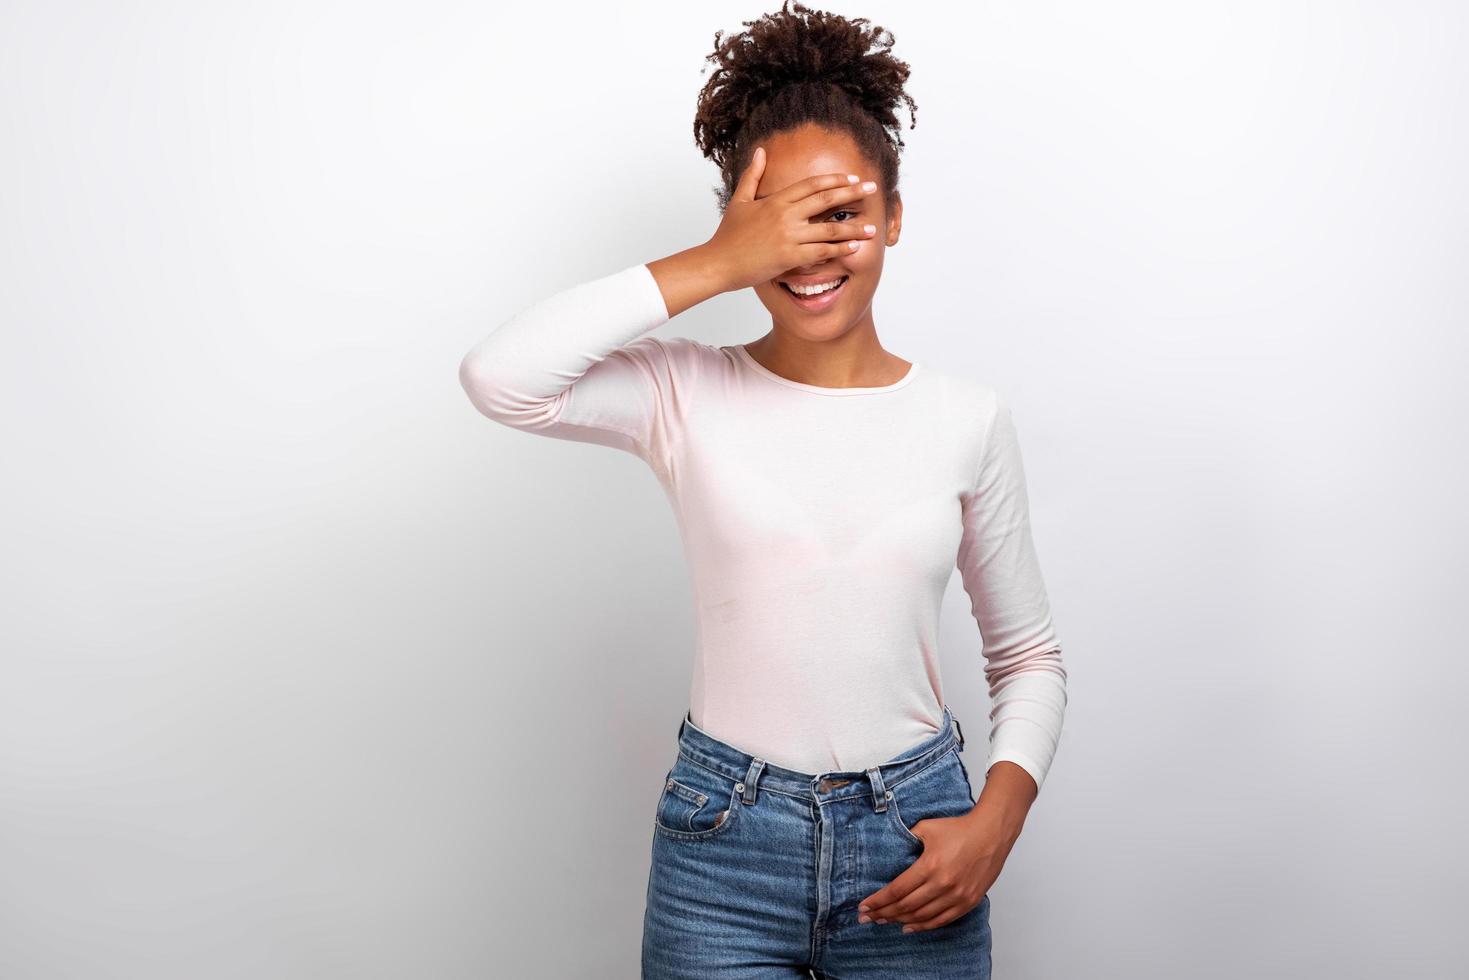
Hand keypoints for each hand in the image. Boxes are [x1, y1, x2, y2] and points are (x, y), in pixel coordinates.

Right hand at [701, 145, 880, 292]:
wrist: (718, 263)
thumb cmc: (728, 235)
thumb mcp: (739, 200)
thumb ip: (752, 175)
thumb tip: (759, 151)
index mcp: (776, 200)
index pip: (813, 185)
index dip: (835, 180)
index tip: (853, 178)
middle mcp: (785, 215)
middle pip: (826, 200)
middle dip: (853, 193)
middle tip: (872, 189)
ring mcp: (789, 236)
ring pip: (829, 229)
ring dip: (854, 228)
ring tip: (873, 227)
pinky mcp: (789, 257)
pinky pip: (821, 252)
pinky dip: (840, 250)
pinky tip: (855, 249)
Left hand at [857, 802, 1020, 933]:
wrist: (991, 834)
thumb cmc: (959, 829)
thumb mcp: (926, 828)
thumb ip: (906, 840)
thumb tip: (891, 851)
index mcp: (930, 866)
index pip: (897, 890)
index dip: (878, 901)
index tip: (864, 906)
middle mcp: (942, 884)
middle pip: (905, 906)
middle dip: (883, 913)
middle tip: (867, 917)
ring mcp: (957, 896)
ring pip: (921, 916)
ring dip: (899, 921)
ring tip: (883, 921)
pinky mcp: (967, 902)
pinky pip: (941, 920)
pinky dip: (923, 926)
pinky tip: (908, 928)